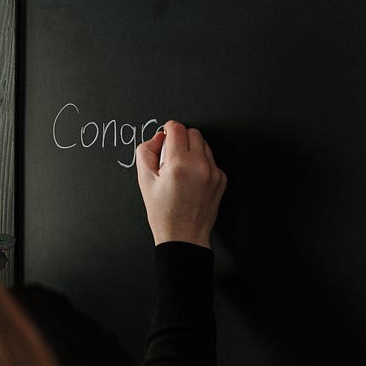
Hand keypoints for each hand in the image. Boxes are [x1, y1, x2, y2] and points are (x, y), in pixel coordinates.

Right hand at [136, 121, 226, 247]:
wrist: (183, 236)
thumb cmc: (163, 213)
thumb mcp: (144, 181)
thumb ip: (146, 152)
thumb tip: (158, 138)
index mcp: (179, 164)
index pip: (177, 129)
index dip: (167, 129)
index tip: (164, 135)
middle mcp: (200, 165)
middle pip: (193, 133)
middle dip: (180, 138)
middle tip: (170, 156)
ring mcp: (214, 172)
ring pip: (203, 145)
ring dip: (192, 150)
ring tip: (181, 169)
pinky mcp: (221, 179)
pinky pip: (210, 160)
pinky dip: (201, 163)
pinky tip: (191, 179)